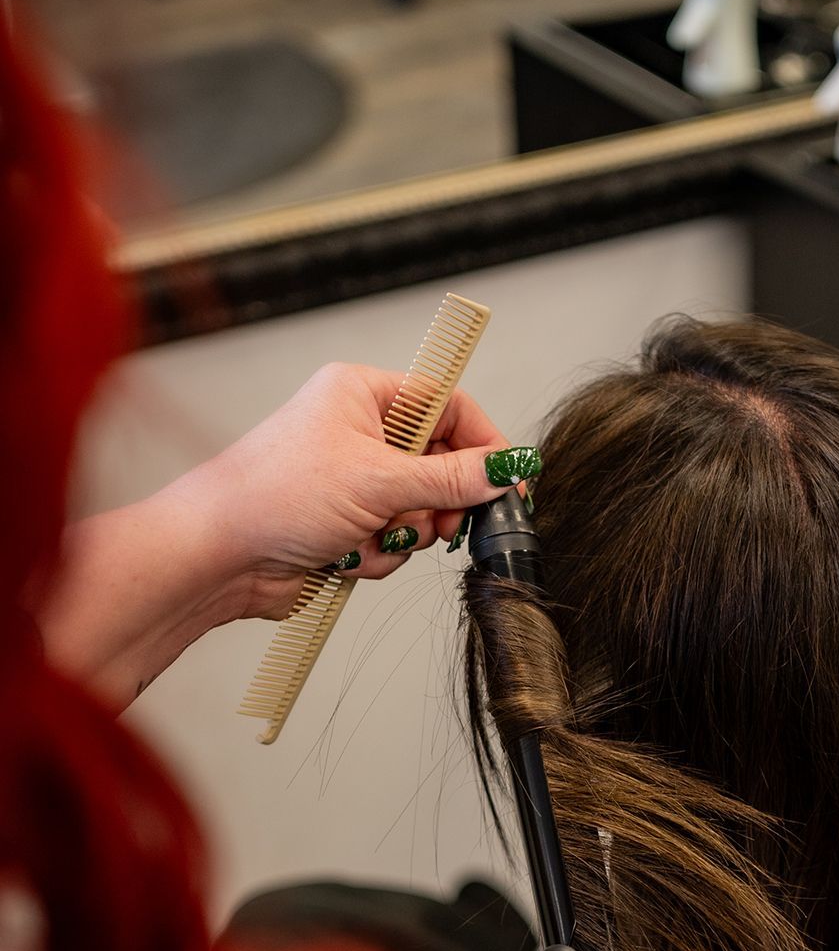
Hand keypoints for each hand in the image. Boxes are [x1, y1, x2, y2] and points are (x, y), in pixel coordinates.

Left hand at [178, 363, 519, 618]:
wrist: (218, 555)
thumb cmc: (273, 495)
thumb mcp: (379, 481)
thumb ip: (452, 478)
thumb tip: (506, 469)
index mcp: (363, 394)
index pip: (448, 406)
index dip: (483, 444)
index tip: (507, 481)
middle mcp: (359, 431)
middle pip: (440, 464)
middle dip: (437, 503)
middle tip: (442, 525)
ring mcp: (353, 480)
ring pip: (419, 510)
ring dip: (402, 535)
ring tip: (369, 539)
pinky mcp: (346, 522)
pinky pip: (393, 540)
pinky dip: (378, 554)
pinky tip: (344, 555)